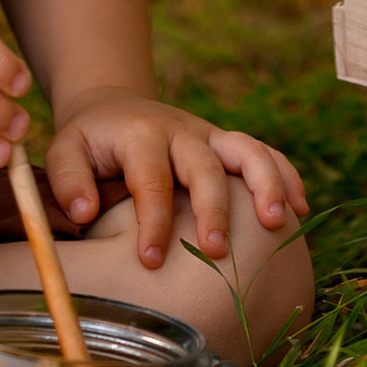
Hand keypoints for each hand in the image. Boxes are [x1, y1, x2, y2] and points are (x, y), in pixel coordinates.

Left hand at [45, 94, 306, 270]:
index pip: (151, 177)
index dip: (153, 219)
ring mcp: (208, 135)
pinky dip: (285, 175)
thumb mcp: (66, 149)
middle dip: (214, 208)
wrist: (114, 106)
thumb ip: (68, 179)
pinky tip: (300, 208)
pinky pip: (264, 153)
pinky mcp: (225, 144)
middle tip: (218, 251)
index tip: (151, 261)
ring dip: (264, 184)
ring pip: (245, 150)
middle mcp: (181, 132)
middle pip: (205, 165)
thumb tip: (85, 211)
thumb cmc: (90, 141)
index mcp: (140, 135)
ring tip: (277, 224)